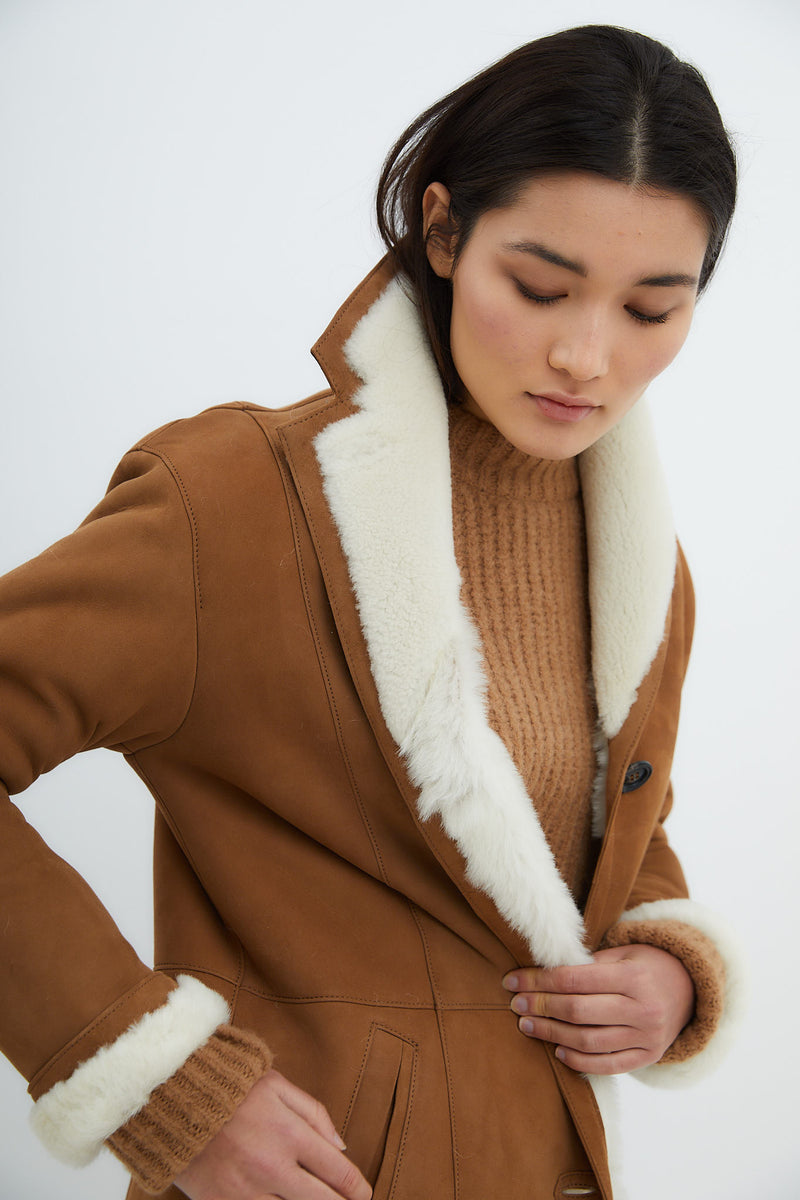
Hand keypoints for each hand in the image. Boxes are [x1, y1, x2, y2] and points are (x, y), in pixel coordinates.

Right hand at [174, 1069, 371, 1199]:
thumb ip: (314, 1113)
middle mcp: (272, 1167)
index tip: (364, 1194)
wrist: (172, 1099)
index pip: (337, 1170)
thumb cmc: (229, 1087)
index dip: (356, 1188)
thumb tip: (341, 1146)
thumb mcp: (276, 1085)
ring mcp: (247, 1191)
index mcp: (289, 1133)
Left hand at [502, 943, 694, 1074]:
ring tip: (527, 1026)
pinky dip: (579, 1061)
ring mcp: (647, 1037)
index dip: (539, 981)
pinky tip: (557, 1050)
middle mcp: (642, 1009)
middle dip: (540, 1007)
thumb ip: (587, 964)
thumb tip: (539, 973)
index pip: (575, 980)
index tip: (513, 982)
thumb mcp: (622, 954)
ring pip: (589, 1041)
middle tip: (515, 1005)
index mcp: (633, 977)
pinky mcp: (648, 1057)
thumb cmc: (644, 966)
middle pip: (578, 1011)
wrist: (689, 990)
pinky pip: (607, 1065)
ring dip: (552, 1034)